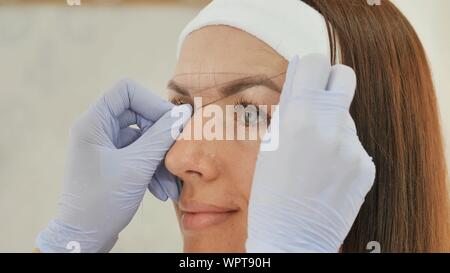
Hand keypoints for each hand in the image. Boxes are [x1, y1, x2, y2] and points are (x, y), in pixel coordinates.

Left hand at [36, 79, 190, 251]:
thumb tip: (184, 114)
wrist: (83, 237)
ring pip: (142, 138)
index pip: (126, 91)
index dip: (152, 102)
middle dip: (161, 136)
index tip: (172, 123)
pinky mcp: (113, 162)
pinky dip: (152, 169)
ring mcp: (105, 147)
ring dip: (160, 158)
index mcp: (94, 123)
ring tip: (173, 184)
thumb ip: (161, 137)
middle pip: (138, 114)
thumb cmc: (102, 202)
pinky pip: (139, 154)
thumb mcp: (137, 167)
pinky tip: (163, 191)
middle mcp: (98, 130)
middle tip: (177, 153)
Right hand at [246, 55, 375, 252]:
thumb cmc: (270, 191)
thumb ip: (290, 104)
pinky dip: (341, 152)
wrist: (291, 236)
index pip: (318, 62)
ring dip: (332, 127)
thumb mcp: (271, 142)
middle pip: (345, 77)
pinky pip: (353, 144)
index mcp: (301, 118)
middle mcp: (332, 128)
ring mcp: (353, 148)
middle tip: (317, 103)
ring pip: (345, 117)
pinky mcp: (366, 166)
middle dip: (331, 84)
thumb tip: (301, 70)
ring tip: (314, 157)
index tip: (307, 76)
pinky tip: (326, 173)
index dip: (311, 67)